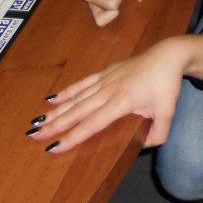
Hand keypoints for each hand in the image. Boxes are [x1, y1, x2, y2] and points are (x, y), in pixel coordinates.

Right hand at [28, 34, 202, 152]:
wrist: (168, 55)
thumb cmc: (167, 83)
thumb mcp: (168, 110)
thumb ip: (159, 131)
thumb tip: (148, 146)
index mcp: (122, 102)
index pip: (92, 123)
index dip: (73, 136)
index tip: (54, 147)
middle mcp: (108, 91)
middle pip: (77, 111)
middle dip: (55, 125)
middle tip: (34, 136)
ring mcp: (105, 80)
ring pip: (76, 98)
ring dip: (56, 110)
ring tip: (37, 122)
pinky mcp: (105, 72)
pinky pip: (82, 83)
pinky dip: (67, 91)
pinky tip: (52, 98)